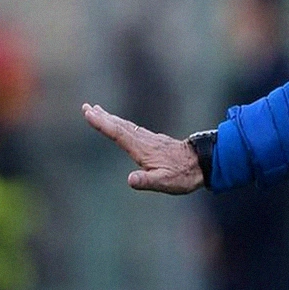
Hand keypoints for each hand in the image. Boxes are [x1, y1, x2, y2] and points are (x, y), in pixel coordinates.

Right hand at [81, 103, 202, 193]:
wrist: (202, 163)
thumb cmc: (183, 175)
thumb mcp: (165, 183)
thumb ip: (147, 181)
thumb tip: (130, 180)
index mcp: (143, 149)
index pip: (118, 134)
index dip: (102, 124)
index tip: (89, 113)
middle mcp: (144, 141)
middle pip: (119, 125)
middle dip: (102, 117)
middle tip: (86, 107)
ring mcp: (149, 139)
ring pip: (125, 125)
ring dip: (110, 118)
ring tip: (97, 111)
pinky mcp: (153, 141)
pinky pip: (132, 129)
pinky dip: (121, 124)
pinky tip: (119, 124)